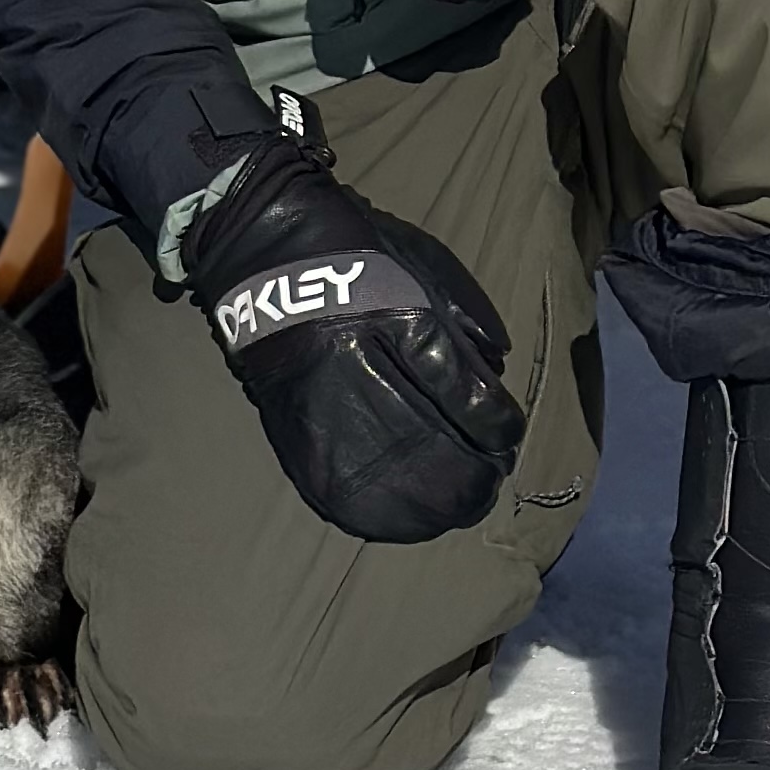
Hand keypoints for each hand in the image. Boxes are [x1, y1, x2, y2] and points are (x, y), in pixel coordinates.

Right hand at [181, 134, 521, 542]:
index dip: (502, 433)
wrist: (264, 252)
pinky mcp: (298, 443)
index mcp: (409, 328)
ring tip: (457, 503)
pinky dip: (388, 517)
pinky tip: (408, 516)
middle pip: (446, 463)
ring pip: (402, 495)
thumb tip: (496, 377)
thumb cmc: (354, 252)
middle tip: (489, 479)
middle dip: (479, 480)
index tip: (505, 437)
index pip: (477, 407)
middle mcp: (372, 378)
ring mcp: (330, 417)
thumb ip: (468, 321)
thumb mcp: (424, 266)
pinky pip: (350, 503)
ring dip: (441, 507)